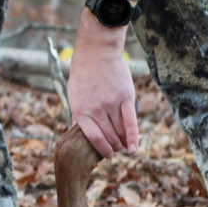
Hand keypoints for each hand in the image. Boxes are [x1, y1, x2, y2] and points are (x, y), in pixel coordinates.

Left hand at [67, 8, 139, 157]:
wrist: (96, 51)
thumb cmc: (83, 73)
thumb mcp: (73, 94)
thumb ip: (77, 113)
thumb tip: (78, 130)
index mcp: (81, 110)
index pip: (93, 138)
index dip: (101, 149)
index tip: (106, 154)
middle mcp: (96, 110)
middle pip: (109, 137)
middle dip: (114, 146)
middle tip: (118, 149)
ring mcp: (111, 104)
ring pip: (120, 132)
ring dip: (123, 143)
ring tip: (125, 146)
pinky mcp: (126, 97)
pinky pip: (131, 122)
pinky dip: (133, 137)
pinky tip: (134, 148)